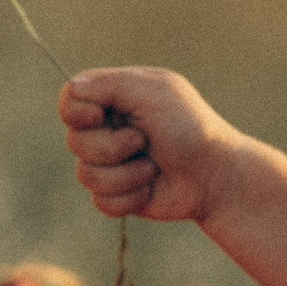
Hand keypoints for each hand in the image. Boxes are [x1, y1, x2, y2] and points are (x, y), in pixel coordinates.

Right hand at [58, 67, 245, 222]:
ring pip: (86, 175)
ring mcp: (113, 163)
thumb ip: (109, 84)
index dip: (77, 112)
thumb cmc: (190, 128)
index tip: (100, 116)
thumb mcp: (154, 93)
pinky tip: (151, 189)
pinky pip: (101, 201)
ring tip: (152, 168)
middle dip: (111, 147)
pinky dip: (129, 197)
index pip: (70, 100)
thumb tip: (72, 87)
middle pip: (75, 141)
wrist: (216, 176)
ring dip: (124, 174)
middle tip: (144, 141)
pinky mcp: (119, 193)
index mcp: (116, 99)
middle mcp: (110, 129)